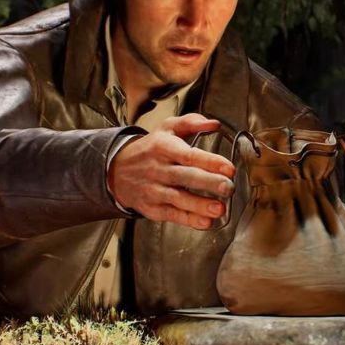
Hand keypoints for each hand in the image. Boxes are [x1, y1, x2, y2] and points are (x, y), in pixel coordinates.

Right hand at [108, 113, 235, 229]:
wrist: (115, 171)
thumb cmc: (149, 149)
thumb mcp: (165, 129)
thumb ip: (191, 122)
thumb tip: (214, 124)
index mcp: (163, 147)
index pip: (189, 155)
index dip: (210, 162)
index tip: (229, 168)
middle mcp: (158, 169)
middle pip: (186, 177)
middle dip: (209, 183)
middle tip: (228, 188)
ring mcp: (154, 190)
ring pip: (179, 199)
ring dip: (200, 205)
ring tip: (220, 209)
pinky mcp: (152, 208)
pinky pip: (172, 215)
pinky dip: (189, 220)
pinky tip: (205, 222)